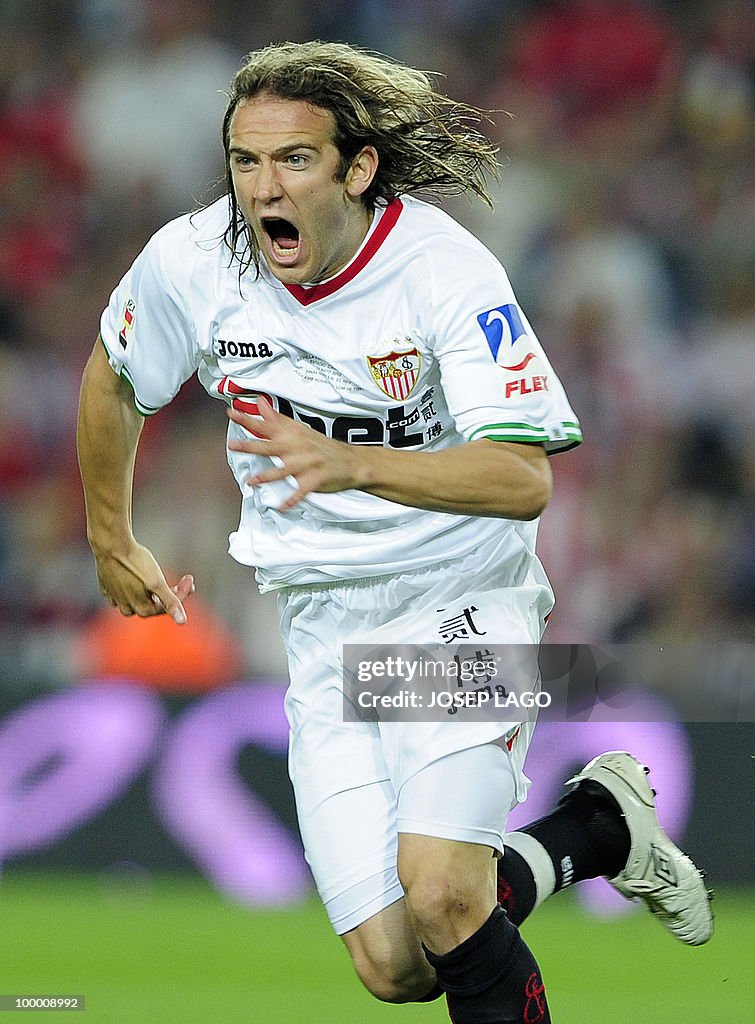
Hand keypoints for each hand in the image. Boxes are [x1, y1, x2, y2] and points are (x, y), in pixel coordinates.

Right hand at [92, 537, 193, 623]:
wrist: (111, 545)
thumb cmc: (136, 563)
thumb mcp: (157, 582)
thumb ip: (170, 602)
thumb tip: (182, 622)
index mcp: (141, 609)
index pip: (168, 606)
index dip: (182, 593)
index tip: (189, 578)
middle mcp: (126, 607)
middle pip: (154, 604)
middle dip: (170, 593)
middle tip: (182, 580)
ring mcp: (115, 597)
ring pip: (137, 600)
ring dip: (150, 593)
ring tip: (158, 580)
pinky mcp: (106, 587)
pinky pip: (122, 592)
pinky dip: (133, 587)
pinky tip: (138, 578)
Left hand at [227, 397, 364, 510]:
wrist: (350, 461)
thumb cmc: (320, 446)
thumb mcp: (299, 429)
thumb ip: (276, 418)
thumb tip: (260, 403)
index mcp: (292, 435)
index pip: (266, 425)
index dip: (247, 419)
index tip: (232, 413)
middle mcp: (297, 448)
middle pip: (270, 446)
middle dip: (251, 445)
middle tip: (233, 444)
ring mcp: (306, 464)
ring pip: (283, 470)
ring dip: (266, 476)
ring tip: (251, 481)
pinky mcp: (315, 480)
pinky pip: (301, 491)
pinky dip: (292, 500)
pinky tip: (282, 506)